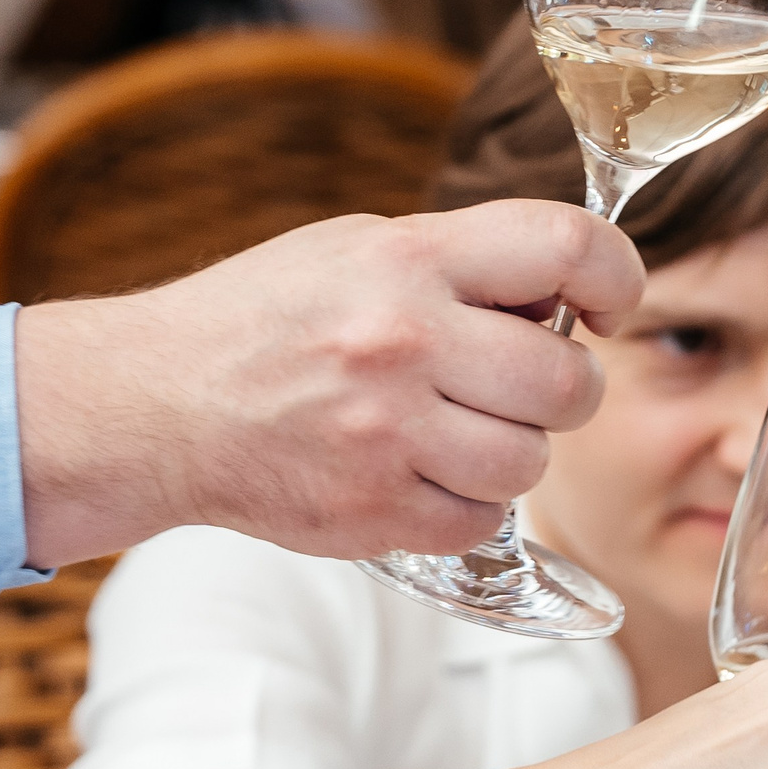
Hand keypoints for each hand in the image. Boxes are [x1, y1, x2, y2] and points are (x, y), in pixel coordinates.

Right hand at [15, 201, 646, 564]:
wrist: (151, 403)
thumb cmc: (268, 319)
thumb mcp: (360, 249)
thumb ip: (465, 265)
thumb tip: (571, 296)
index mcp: (410, 259)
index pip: (570, 247)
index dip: (617, 277)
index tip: (606, 306)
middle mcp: (403, 341)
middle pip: (569, 382)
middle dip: (564, 387)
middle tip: (521, 384)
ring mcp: (386, 434)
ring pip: (531, 462)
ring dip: (514, 452)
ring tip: (460, 430)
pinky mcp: (370, 512)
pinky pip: (480, 521)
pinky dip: (465, 506)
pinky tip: (420, 472)